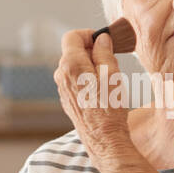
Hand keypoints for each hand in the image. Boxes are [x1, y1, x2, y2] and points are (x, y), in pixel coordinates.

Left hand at [53, 28, 131, 147]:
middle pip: (73, 51)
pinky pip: (75, 81)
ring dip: (90, 66)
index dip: (88, 35)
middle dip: (92, 51)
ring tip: (109, 78)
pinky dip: (87, 79)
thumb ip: (104, 53)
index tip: (104, 41)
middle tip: (111, 60)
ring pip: (74, 67)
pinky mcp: (67, 99)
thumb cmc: (109, 107)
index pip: (72, 36)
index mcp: (71, 64)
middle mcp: (61, 74)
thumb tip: (101, 39)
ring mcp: (62, 87)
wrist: (103, 138)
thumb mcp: (112, 75)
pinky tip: (102, 91)